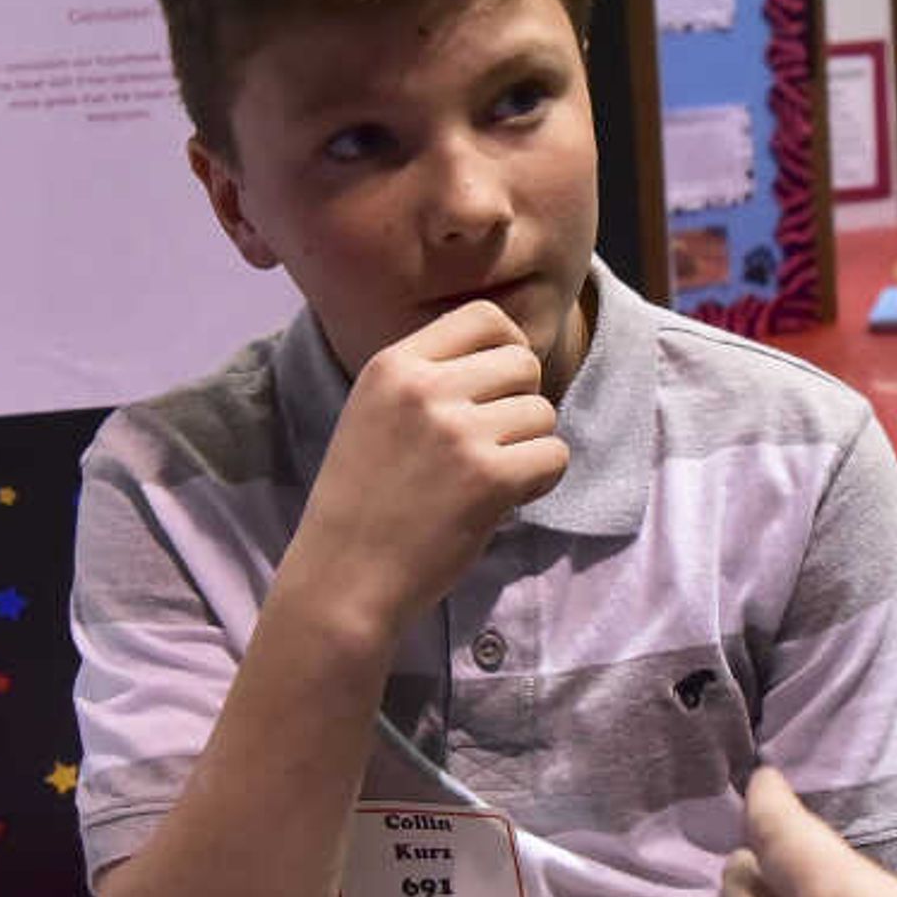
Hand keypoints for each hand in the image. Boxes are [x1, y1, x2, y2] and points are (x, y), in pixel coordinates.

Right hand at [277, 301, 568, 643]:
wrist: (342, 579)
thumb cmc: (362, 502)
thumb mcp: (374, 412)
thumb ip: (427, 376)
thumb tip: (506, 349)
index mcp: (393, 364)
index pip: (483, 317)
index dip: (507, 347)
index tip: (500, 385)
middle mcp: (425, 389)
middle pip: (522, 362)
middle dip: (520, 401)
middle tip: (493, 443)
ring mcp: (458, 433)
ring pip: (544, 412)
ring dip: (530, 446)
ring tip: (489, 477)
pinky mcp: (489, 479)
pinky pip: (554, 456)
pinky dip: (541, 480)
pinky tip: (504, 500)